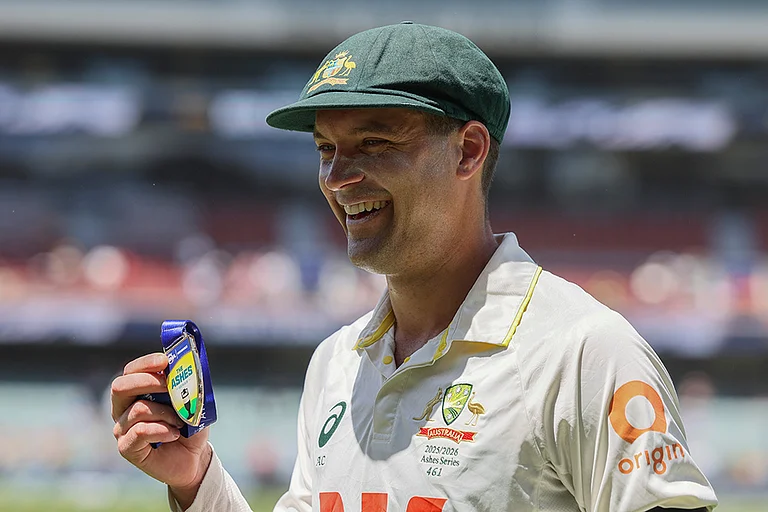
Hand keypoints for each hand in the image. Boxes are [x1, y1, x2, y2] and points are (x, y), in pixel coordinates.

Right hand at [111, 353, 211, 506]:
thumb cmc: (190, 426)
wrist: (194, 457)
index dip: (146, 363)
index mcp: (136, 392)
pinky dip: (162, 430)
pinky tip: (174, 434)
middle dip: (148, 381)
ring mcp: (122, 429)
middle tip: (169, 386)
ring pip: (138, 409)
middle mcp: (123, 408)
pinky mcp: (126, 447)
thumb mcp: (192, 401)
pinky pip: (140, 432)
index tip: (165, 361)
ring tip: (180, 422)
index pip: (131, 371)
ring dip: (166, 413)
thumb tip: (185, 366)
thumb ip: (186, 384)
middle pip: (120, 386)